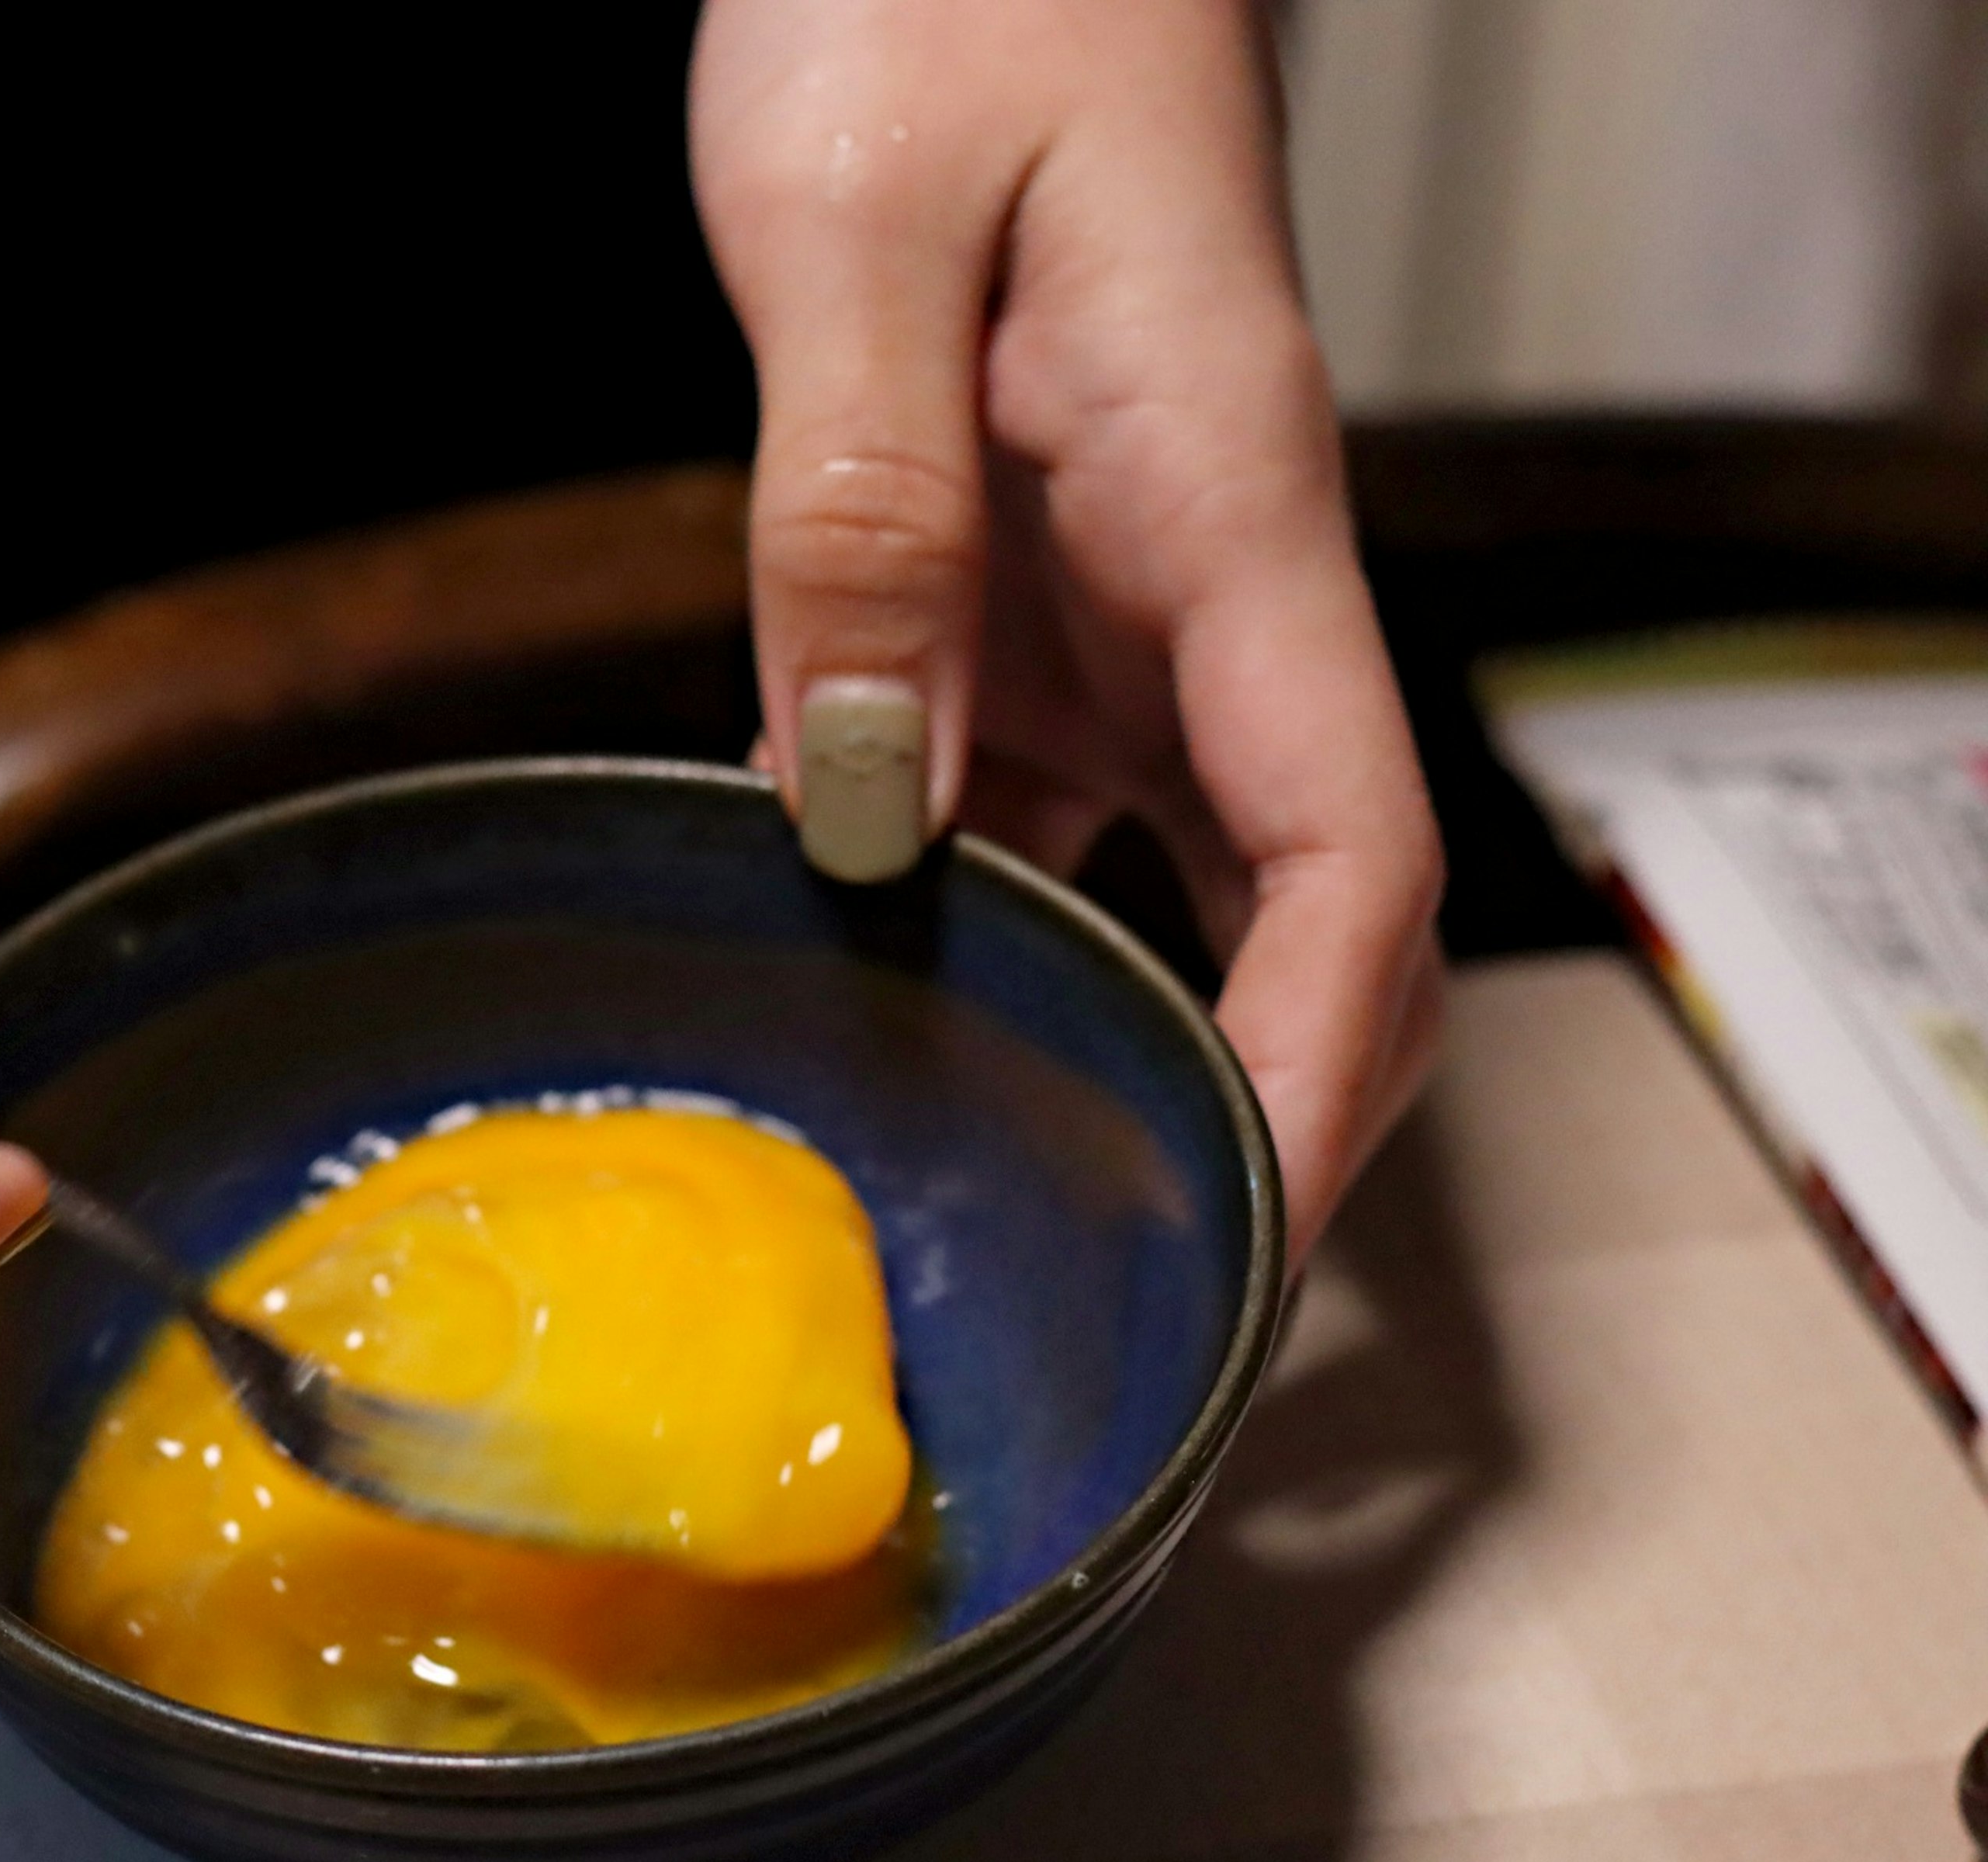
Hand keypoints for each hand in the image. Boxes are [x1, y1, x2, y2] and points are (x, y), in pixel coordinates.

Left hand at [692, 0, 1443, 1261]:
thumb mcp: (855, 230)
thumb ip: (862, 511)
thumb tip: (865, 794)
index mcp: (1219, 499)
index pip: (1349, 850)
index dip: (1323, 1069)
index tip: (1254, 1243)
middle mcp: (1194, 575)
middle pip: (1288, 906)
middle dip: (1241, 1108)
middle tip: (1117, 1299)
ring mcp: (1107, 586)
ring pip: (1142, 868)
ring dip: (1083, 1028)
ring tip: (968, 1191)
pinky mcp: (1010, 572)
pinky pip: (1006, 781)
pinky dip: (953, 898)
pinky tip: (844, 971)